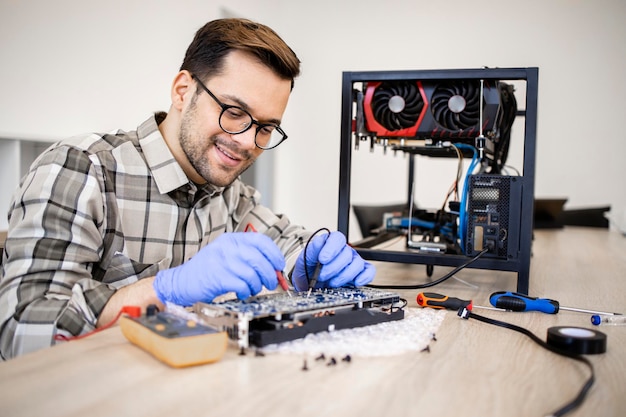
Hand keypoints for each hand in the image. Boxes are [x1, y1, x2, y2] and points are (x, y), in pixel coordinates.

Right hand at [153, 233, 284, 305]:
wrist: (181, 282)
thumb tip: (273, 267)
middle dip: (269, 274)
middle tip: (271, 283)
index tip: (279, 266)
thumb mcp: (227, 256)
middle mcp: (227, 247)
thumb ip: (248, 257)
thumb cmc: (207, 271)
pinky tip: (242, 292)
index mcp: (232, 239)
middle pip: (259, 259)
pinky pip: (242, 284)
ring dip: (257, 285)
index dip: (274, 254)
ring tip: (252, 289)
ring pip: (252, 273)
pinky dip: (246, 291)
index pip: (261, 241)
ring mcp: (221, 261)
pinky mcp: (217, 276)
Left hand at [292, 231, 375, 290]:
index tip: (322, 260)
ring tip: (332, 282)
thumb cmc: (309, 268)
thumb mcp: (305, 259)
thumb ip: (312, 250)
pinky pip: (368, 272)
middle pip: (347, 254)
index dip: (331, 249)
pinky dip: (364, 277)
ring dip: (344, 276)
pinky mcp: (360, 272)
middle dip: (333, 268)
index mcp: (331, 242)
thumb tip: (318, 241)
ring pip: (357, 264)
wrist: (310, 282)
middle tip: (322, 275)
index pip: (337, 238)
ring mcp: (353, 261)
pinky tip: (355, 282)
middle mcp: (344, 250)